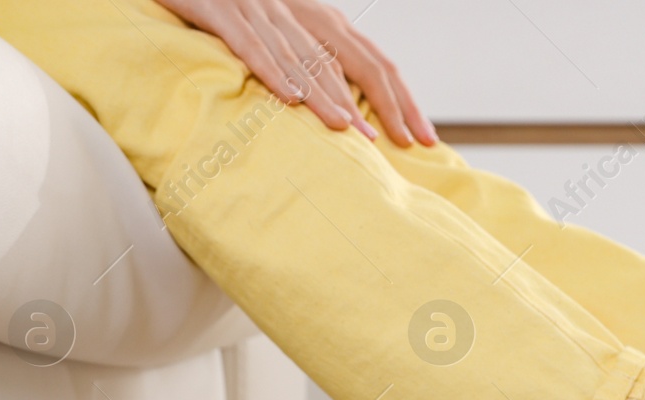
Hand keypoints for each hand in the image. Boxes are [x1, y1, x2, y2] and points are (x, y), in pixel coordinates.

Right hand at [153, 0, 436, 144]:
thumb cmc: (235, 6)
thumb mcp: (286, 31)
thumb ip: (315, 62)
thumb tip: (344, 109)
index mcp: (321, 19)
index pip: (373, 63)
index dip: (400, 100)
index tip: (420, 137)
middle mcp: (300, 13)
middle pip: (349, 63)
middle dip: (380, 103)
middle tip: (400, 141)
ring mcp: (262, 10)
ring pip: (303, 58)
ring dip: (327, 95)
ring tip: (347, 128)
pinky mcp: (224, 11)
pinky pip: (252, 45)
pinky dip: (272, 71)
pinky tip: (289, 97)